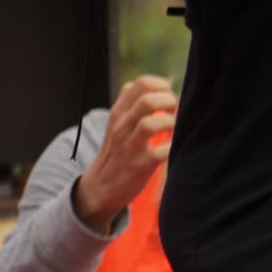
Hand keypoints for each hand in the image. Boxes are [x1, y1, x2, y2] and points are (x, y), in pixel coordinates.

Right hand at [72, 75, 175, 234]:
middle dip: (169, 102)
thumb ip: (131, 103)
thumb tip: (157, 84)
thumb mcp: (116, 123)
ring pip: (152, 123)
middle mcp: (122, 127)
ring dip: (170, 123)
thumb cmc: (116, 152)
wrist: (99, 188)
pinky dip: (172, 147)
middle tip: (173, 112)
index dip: (161, 85)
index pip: (140, 84)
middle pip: (147, 100)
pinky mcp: (140, 165)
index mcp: (118, 113)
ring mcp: (130, 146)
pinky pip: (162, 151)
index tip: (166, 95)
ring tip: (172, 129)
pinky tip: (172, 148)